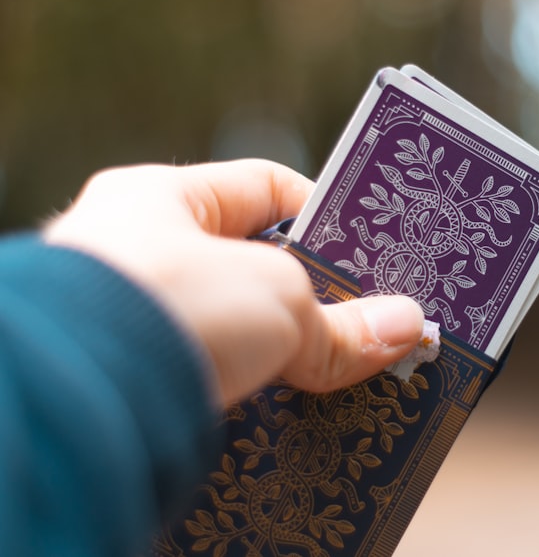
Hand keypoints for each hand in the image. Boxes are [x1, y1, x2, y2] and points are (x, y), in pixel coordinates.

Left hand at [44, 159, 423, 405]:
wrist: (74, 400)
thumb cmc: (171, 306)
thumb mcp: (278, 301)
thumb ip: (341, 319)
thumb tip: (408, 328)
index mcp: (160, 198)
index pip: (263, 187)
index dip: (325, 214)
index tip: (369, 249)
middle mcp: (130, 250)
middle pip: (246, 264)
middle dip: (307, 293)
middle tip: (362, 317)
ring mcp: (121, 315)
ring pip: (225, 326)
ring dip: (277, 349)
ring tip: (333, 369)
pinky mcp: (121, 378)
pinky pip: (201, 375)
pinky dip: (244, 390)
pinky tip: (284, 407)